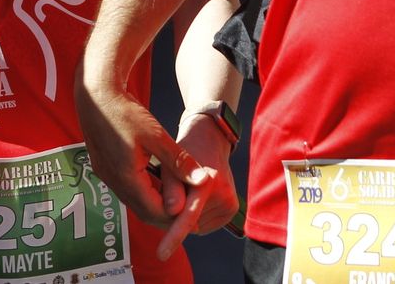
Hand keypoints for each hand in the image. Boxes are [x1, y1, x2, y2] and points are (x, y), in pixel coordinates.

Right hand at [73, 78, 214, 257]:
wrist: (95, 94)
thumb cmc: (124, 111)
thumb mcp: (156, 135)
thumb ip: (179, 161)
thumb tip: (202, 180)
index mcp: (126, 177)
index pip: (154, 212)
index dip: (175, 215)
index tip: (194, 210)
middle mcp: (113, 181)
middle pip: (143, 211)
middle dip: (166, 214)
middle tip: (188, 209)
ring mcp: (106, 176)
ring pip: (135, 201)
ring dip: (155, 202)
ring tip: (178, 196)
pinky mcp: (104, 168)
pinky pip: (127, 190)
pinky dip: (144, 191)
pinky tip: (158, 181)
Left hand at [165, 108, 240, 237]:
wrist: (208, 141)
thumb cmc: (183, 152)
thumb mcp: (169, 166)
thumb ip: (170, 190)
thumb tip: (171, 214)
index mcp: (206, 182)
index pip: (187, 217)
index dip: (173, 237)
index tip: (162, 254)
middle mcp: (223, 194)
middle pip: (190, 224)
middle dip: (177, 216)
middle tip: (174, 191)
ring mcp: (231, 202)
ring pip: (198, 226)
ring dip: (188, 215)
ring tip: (188, 189)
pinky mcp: (233, 208)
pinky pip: (206, 224)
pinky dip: (197, 216)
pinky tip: (196, 196)